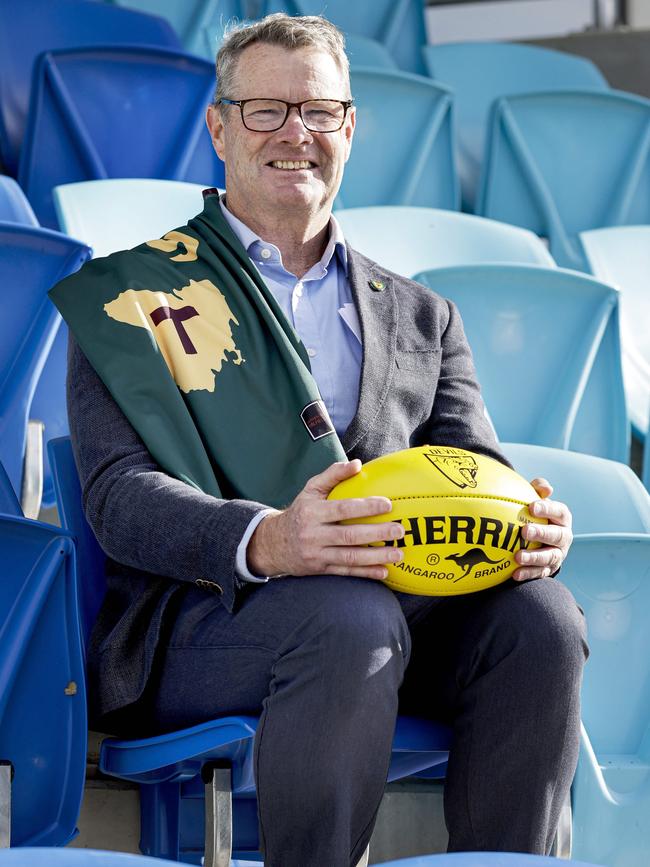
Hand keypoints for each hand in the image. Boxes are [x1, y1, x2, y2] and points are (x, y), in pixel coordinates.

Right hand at [247, 459, 404, 578]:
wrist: (273, 544)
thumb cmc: (300, 512)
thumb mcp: (310, 490)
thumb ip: (333, 475)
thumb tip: (357, 464)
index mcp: (312, 512)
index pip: (342, 508)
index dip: (365, 507)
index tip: (388, 505)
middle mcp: (313, 534)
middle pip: (349, 535)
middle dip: (376, 533)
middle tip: (399, 530)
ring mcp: (317, 554)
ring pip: (349, 557)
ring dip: (376, 557)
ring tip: (398, 553)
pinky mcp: (320, 570)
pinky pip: (345, 572)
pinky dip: (365, 573)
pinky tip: (383, 571)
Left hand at [512, 478, 572, 581]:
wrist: (540, 538)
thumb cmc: (535, 513)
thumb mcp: (537, 499)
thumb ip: (538, 489)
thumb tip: (546, 488)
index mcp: (562, 518)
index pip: (559, 511)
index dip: (548, 509)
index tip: (532, 506)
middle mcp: (564, 536)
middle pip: (557, 535)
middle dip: (541, 533)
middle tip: (524, 531)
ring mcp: (557, 554)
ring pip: (549, 557)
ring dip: (533, 557)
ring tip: (517, 556)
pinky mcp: (549, 569)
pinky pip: (539, 573)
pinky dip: (527, 573)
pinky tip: (514, 574)